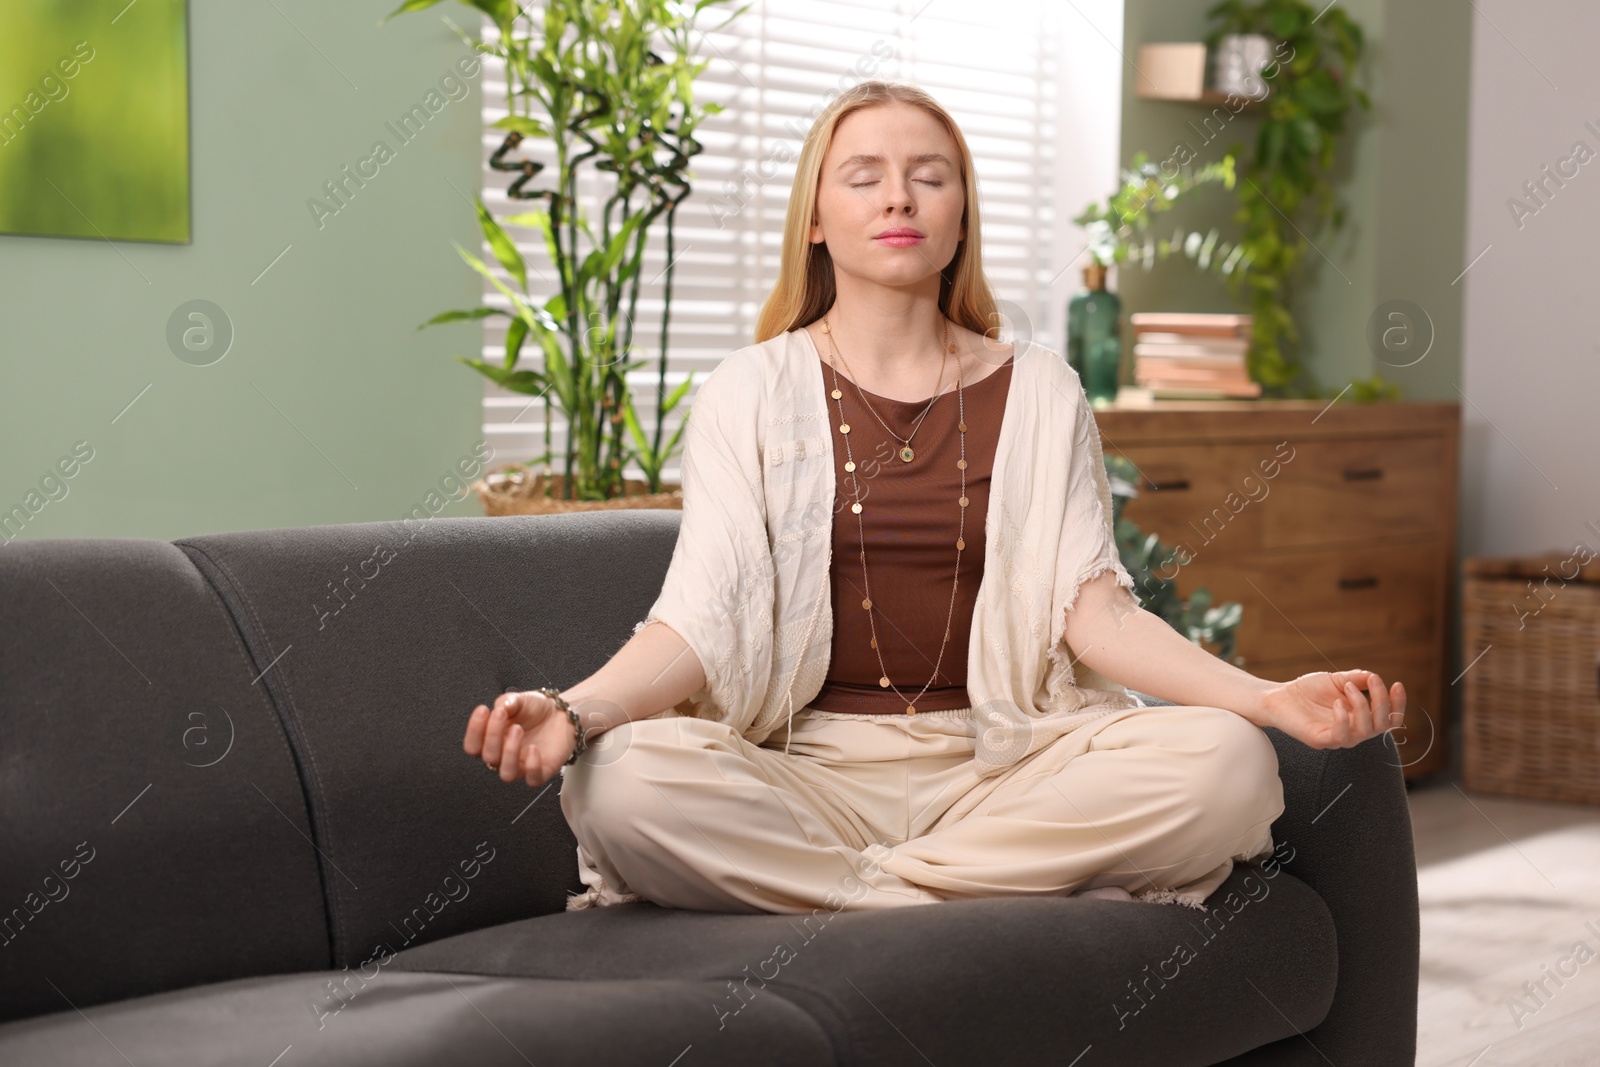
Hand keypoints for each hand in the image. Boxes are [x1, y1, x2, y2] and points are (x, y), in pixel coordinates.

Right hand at [464, 690, 578, 787]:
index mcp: (492, 741)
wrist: (562, 712)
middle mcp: (504, 756)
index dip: (474, 730)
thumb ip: (507, 702)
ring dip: (509, 752)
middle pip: (488, 757)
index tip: (483, 709)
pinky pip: (533, 780)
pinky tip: (534, 748)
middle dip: (492, 735)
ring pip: (507, 774)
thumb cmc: (536, 709)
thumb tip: (500, 707)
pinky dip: (532, 766)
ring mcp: (522, 766)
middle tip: (502, 714)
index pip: (473, 746)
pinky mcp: (542, 771)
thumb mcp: (519, 699)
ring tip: (517, 729)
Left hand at [1259, 670, 1405, 750]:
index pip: (1389, 719)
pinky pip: (1341, 736)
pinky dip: (1343, 719)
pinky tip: (1337, 702)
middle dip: (1381, 700)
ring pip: (1365, 730)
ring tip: (1347, 686)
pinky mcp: (1321, 740)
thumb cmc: (1308, 690)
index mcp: (1360, 718)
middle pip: (1382, 724)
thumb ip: (1357, 678)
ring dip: (1362, 705)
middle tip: (1371, 680)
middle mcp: (1353, 731)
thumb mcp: (1337, 680)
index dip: (1398, 704)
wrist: (1279, 696)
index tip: (1397, 684)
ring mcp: (1338, 738)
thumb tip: (1375, 676)